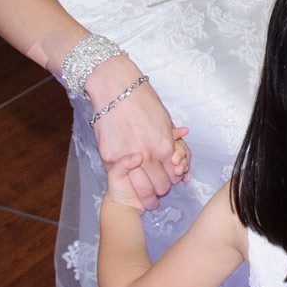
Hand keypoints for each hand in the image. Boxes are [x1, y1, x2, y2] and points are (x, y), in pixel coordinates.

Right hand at [88, 58, 187, 209]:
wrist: (117, 89)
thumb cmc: (143, 101)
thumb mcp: (165, 121)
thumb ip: (172, 142)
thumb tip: (178, 162)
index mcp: (164, 146)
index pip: (172, 178)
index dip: (170, 182)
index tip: (166, 183)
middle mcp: (148, 155)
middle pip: (158, 187)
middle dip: (158, 192)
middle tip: (155, 194)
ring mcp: (127, 157)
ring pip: (140, 189)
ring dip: (143, 195)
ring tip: (143, 197)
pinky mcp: (108, 156)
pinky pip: (119, 176)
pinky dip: (124, 181)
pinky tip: (127, 181)